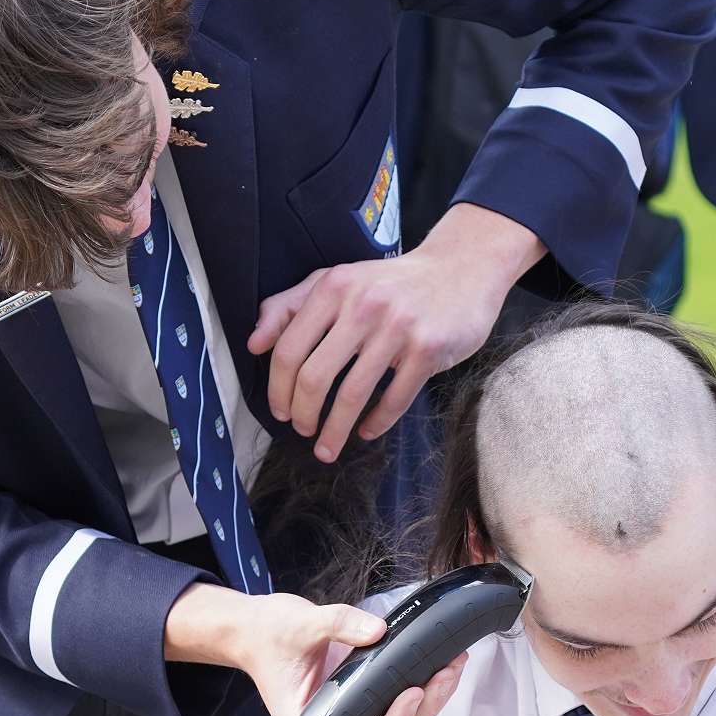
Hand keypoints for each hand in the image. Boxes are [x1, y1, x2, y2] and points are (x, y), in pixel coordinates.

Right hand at [233, 592, 466, 715]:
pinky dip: (420, 694)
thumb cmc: (268, 634)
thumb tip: (380, 630)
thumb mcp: (301, 623)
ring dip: (428, 706)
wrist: (254, 630)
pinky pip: (393, 710)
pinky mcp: (359, 705)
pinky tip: (439, 667)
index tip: (411, 693)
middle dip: (421, 713)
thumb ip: (340, 624)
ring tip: (451, 669)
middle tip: (445, 674)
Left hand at [249, 204, 542, 461]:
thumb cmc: (391, 283)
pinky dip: (375, 423)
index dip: (277, 388)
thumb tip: (254, 342)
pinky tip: (365, 431)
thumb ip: (291, 305)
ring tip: (326, 447)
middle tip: (301, 430)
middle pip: (314, 377)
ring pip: (352, 395)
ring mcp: (397, 328)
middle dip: (302, 414)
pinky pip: (394, 399)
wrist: (461, 269)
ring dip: (334, 430)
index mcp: (334, 287)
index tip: (279, 410)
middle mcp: (363, 306)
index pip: (289, 348)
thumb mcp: (338, 280)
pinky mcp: (428, 349)